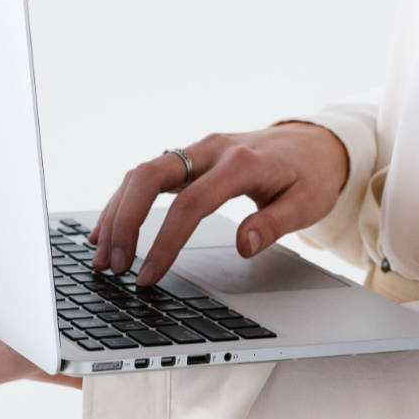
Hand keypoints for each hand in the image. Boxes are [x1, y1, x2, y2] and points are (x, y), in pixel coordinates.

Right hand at [88, 122, 351, 286]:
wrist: (315, 141)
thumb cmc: (311, 174)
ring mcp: (198, 150)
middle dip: (124, 220)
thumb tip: (243, 246)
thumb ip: (274, 224)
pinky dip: (125, 200)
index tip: (147, 277)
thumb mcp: (307, 204)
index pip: (190, 203)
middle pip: (151, 175)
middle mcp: (212, 150)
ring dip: (117, 212)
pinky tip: (109, 227)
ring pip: (142, 172)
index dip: (164, 242)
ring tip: (103, 256)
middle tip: (112, 265)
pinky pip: (148, 174)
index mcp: (241, 163)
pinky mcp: (190, 156)